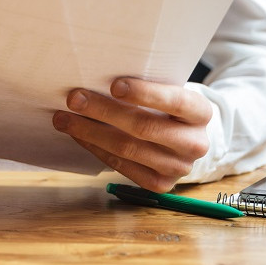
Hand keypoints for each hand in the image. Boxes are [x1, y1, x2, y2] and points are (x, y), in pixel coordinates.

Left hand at [52, 78, 212, 191]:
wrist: (184, 140)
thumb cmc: (167, 108)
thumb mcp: (168, 92)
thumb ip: (145, 88)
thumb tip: (97, 79)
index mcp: (200, 112)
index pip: (175, 101)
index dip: (144, 93)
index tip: (114, 84)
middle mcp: (195, 143)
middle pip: (144, 127)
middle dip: (104, 111)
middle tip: (74, 98)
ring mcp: (179, 168)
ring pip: (128, 148)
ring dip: (90, 132)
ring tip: (65, 119)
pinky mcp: (160, 185)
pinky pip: (121, 165)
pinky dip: (96, 148)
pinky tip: (79, 135)